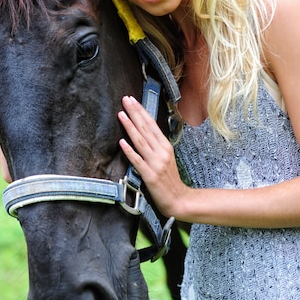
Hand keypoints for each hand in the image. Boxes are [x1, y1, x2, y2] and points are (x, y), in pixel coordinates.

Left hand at [118, 95, 188, 217]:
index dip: (141, 111)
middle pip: (146, 128)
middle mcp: (161, 152)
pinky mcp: (150, 176)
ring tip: (121, 114)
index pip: (151, 124)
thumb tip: (142, 131)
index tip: (132, 100)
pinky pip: (137, 161)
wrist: (178, 200)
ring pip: (140, 141)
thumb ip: (155, 145)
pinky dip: (129, 151)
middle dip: (134, 112)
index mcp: (165, 146)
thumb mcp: (166, 157)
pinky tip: (121, 141)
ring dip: (130, 126)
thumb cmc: (170, 179)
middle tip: (125, 99)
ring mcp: (156, 163)